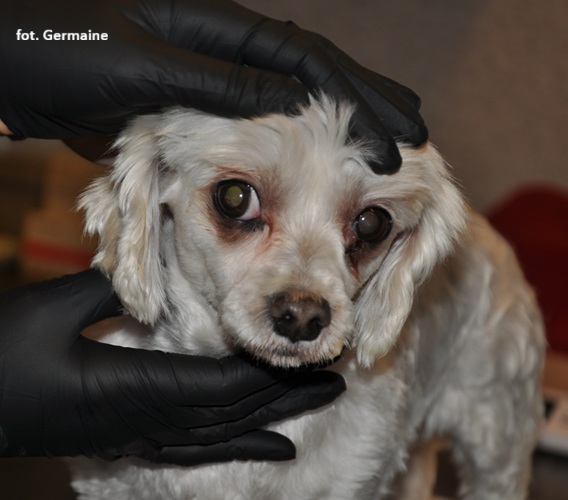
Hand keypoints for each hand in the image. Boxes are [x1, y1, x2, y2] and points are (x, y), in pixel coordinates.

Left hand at [0, 0, 425, 171]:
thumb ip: (216, 82)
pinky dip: (290, 144)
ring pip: (290, 102)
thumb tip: (290, 98)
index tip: (398, 136)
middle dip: (365, 106)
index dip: (359, 100)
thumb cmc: (60, 52)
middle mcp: (224, 50)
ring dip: (336, 125)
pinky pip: (255, 127)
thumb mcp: (142, 66)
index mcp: (218, 32)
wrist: (11, 64)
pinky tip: (312, 159)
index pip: (308, 64)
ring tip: (378, 145)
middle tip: (413, 134)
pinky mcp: (194, 108)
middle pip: (312, 77)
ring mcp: (212, 78)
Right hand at [0, 270, 345, 464]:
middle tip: (335, 381)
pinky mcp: (131, 441)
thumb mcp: (52, 311)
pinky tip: (266, 448)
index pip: (220, 382)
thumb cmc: (2, 357)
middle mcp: (147, 418)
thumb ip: (109, 287)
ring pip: (220, 434)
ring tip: (313, 412)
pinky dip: (235, 446)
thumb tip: (151, 262)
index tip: (305, 356)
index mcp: (135, 386)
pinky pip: (195, 449)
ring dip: (270, 422)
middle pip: (232, 410)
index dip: (264, 371)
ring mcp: (140, 435)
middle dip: (285, 395)